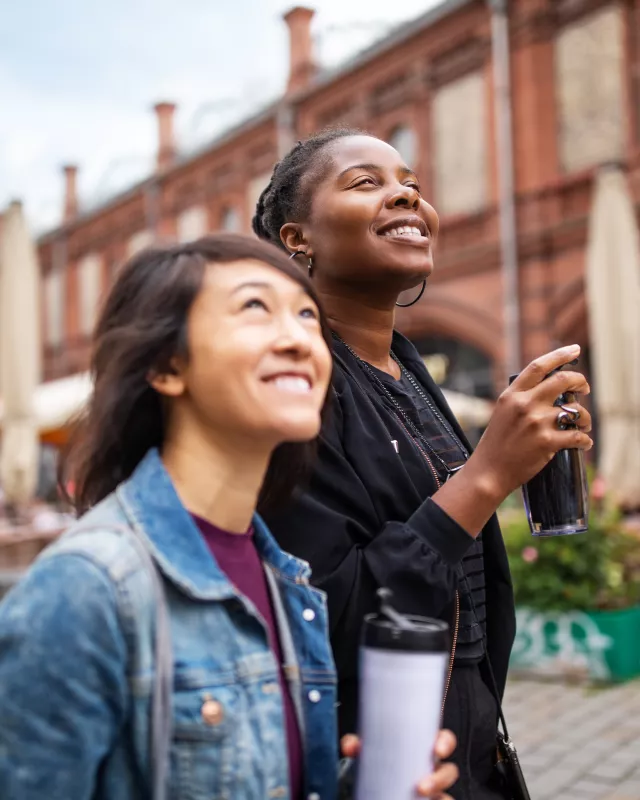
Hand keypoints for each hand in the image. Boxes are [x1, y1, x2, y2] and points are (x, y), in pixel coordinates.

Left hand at [341, 729, 458, 797]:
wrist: (374, 786)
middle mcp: (432, 769)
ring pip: (447, 795)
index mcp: (423, 749)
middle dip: (440, 779)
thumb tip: (350, 746)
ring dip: (438, 796)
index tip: (437, 748)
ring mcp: (433, 790)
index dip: (445, 742)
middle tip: (422, 786)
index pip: (444, 740)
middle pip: (449, 771)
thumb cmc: (381, 762)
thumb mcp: (371, 751)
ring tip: (419, 797)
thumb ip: (359, 746)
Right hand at [470, 344, 592, 500]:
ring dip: (585, 417)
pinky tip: (583, 442)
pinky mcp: (547, 443)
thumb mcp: (502, 412)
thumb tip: (548, 388)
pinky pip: (577, 436)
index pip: (538, 366)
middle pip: (562, 380)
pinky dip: (585, 439)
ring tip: (584, 424)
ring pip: (575, 410)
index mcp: (511, 395)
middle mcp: (525, 405)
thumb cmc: (495, 444)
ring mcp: (537, 423)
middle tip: (585, 387)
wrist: (488, 472)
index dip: (559, 355)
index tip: (574, 349)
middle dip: (580, 381)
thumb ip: (520, 398)